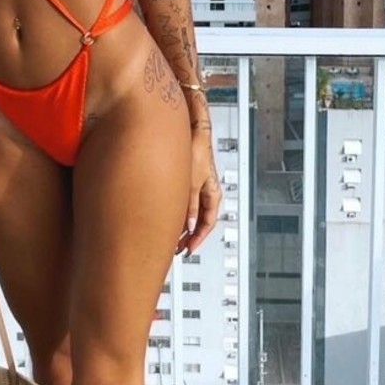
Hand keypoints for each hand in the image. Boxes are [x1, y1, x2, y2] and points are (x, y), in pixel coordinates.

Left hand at [177, 129, 221, 255]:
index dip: (198, 239)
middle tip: (178, 248)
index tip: (189, 249)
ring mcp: (199, 189)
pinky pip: (188, 205)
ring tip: (173, 237)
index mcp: (214, 195)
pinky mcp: (191, 184)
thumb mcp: (191, 184)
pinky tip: (171, 219)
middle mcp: (208, 194)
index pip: (208, 223)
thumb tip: (187, 225)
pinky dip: (181, 215)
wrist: (193, 135)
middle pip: (200, 221)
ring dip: (184, 227)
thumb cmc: (197, 153)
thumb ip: (190, 206)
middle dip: (190, 237)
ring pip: (193, 214)